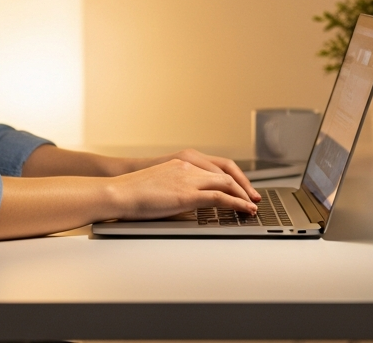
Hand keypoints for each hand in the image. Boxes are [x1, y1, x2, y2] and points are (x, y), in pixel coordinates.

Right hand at [129, 148, 260, 202]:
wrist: (118, 191)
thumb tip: (189, 205)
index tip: (242, 188)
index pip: (216, 166)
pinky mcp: (187, 194)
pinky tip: (244, 209)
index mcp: (182, 163)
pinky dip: (236, 203)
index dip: (233, 178)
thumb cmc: (132, 192)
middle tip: (254, 198)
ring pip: (226, 183)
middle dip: (243, 186)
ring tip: (252, 206)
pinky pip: (219, 197)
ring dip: (243, 195)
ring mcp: (189, 178)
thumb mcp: (160, 185)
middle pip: (226, 172)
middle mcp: (188, 166)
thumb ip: (177, 189)